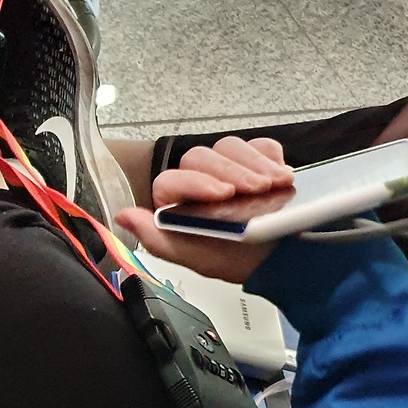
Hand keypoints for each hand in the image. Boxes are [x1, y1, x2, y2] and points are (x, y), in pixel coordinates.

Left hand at [115, 136, 293, 284]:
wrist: (278, 262)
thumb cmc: (234, 260)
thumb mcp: (196, 258)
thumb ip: (157, 239)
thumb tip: (124, 217)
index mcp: (177, 201)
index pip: (172, 180)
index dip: (196, 183)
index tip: (223, 194)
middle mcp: (200, 178)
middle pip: (202, 156)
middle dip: (231, 172)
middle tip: (257, 189)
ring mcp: (230, 166)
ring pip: (230, 147)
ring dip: (255, 164)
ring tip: (276, 184)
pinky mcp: (259, 160)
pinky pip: (262, 146)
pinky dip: (273, 157)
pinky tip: (283, 175)